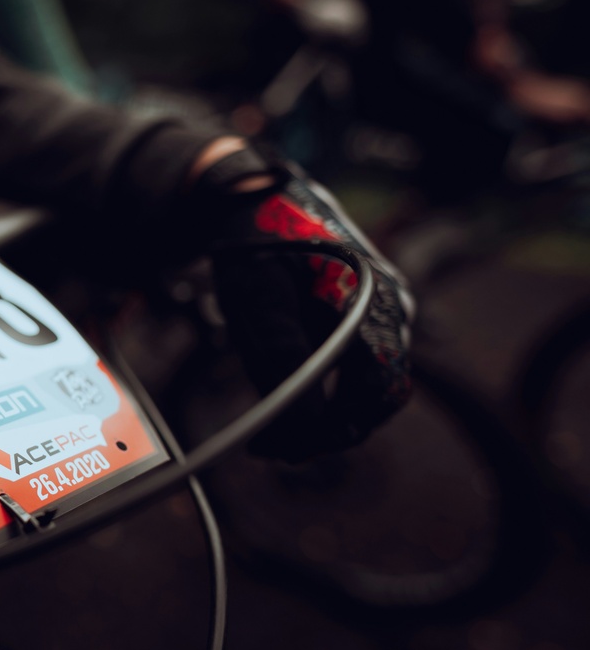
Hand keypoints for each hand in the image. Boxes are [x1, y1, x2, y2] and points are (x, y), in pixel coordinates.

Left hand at [193, 145, 414, 460]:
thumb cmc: (255, 243)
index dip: (336, 427)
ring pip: (368, 388)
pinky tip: (283, 408)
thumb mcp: (257, 300)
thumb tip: (302, 428)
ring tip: (270, 438)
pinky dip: (325, 395)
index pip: (375, 389)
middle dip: (329, 430)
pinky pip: (356, 369)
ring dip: (325, 418)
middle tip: (273, 450)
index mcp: (374, 301)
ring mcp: (384, 313)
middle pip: (378, 395)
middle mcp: (392, 308)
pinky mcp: (365, 318)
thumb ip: (282, 360)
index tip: (289, 448)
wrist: (256, 199)